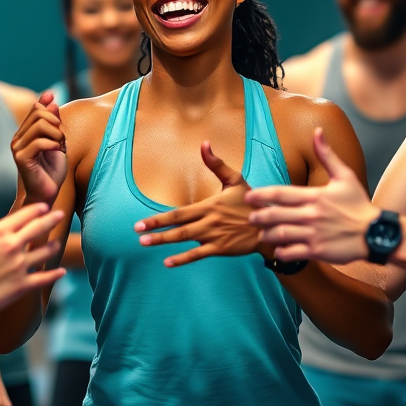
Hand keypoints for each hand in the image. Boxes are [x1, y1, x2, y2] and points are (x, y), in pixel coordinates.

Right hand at [0, 184, 64, 316]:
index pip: (23, 215)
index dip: (35, 209)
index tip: (45, 206)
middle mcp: (13, 246)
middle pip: (38, 228)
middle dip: (51, 219)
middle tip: (61, 214)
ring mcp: (19, 266)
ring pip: (44, 253)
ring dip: (53, 247)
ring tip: (58, 243)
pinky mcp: (21, 286)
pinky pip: (43, 278)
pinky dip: (54, 274)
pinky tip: (62, 271)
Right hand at [11, 93, 68, 203]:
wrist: (47, 193)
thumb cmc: (52, 170)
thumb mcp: (57, 140)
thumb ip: (53, 121)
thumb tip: (50, 97)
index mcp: (24, 132)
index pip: (36, 108)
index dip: (51, 109)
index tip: (60, 123)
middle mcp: (17, 138)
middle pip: (39, 113)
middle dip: (56, 123)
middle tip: (62, 139)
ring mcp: (17, 148)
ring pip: (40, 126)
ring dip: (57, 135)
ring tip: (61, 147)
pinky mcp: (21, 159)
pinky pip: (40, 142)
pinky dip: (54, 145)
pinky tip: (57, 152)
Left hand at [133, 142, 266, 267]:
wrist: (268, 224)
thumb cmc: (250, 201)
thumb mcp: (235, 179)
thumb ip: (216, 163)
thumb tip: (204, 143)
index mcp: (209, 205)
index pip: (178, 212)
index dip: (159, 218)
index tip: (141, 222)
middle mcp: (208, 221)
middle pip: (177, 226)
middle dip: (156, 230)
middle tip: (137, 233)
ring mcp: (213, 236)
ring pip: (184, 240)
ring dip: (164, 242)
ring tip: (145, 243)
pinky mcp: (220, 248)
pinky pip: (198, 255)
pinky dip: (182, 259)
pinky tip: (167, 262)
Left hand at [246, 129, 374, 264]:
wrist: (374, 233)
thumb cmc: (358, 204)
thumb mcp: (345, 176)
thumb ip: (327, 155)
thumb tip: (318, 131)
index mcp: (315, 196)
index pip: (281, 194)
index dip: (262, 194)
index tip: (249, 196)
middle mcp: (312, 214)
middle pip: (276, 214)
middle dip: (259, 217)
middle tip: (250, 218)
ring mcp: (314, 234)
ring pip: (281, 234)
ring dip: (267, 235)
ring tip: (262, 235)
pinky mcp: (318, 251)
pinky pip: (293, 253)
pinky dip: (282, 252)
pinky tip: (278, 250)